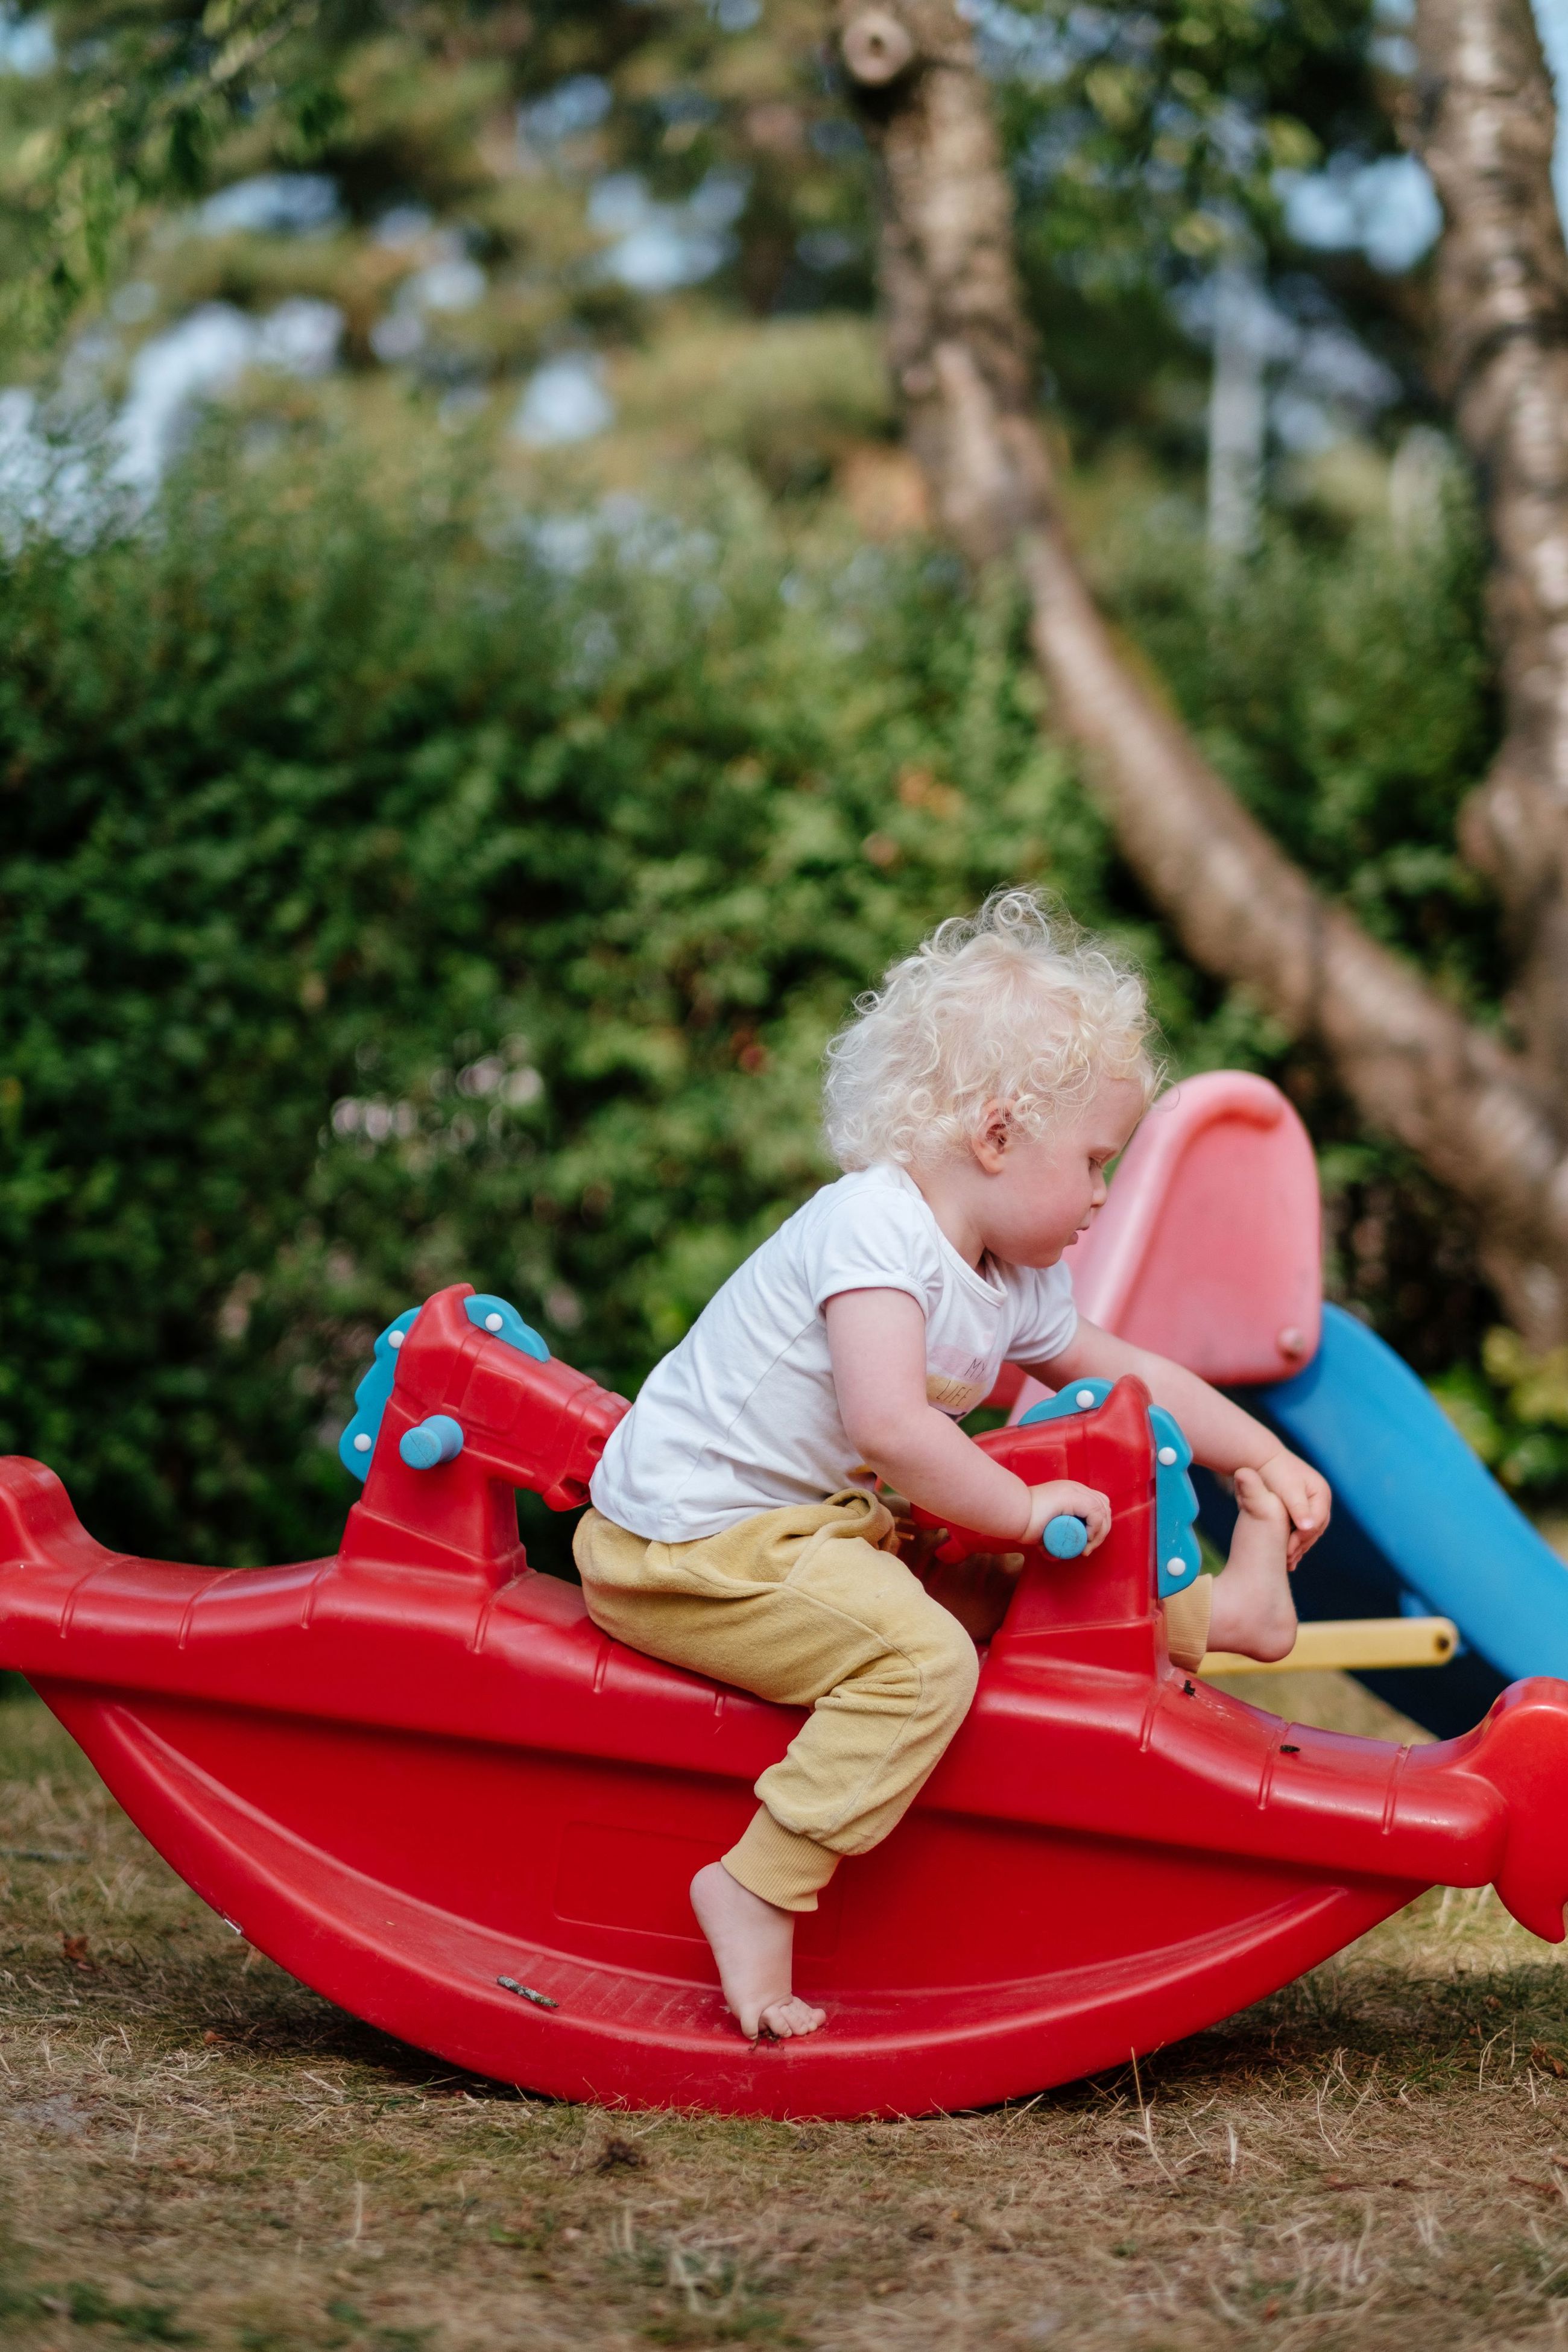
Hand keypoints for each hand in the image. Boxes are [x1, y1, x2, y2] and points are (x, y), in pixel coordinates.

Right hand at [1024, 1480, 1111, 1551]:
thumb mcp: (1042, 1531)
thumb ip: (1047, 1541)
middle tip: (1087, 1548)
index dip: (1099, 1525)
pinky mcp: (1073, 1497)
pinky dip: (1095, 1528)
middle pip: (1103, 1507)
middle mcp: (1075, 1488)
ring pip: (1103, 1511)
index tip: (1087, 1544)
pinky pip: (1096, 1513)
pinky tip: (1085, 1539)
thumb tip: (1055, 1555)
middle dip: (1101, 1531)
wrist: (1013, 1513)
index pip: (1097, 1504)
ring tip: (1086, 1547)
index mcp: (1071, 1492)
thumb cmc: (1022, 1522)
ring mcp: (1075, 1491)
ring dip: (1099, 1533)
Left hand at [1257, 1450, 1330, 1566]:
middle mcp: (1320, 1499)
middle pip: (1315, 1529)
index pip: (1316, 1522)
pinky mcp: (1300, 1509)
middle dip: (1301, 1545)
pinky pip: (1300, 1529)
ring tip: (1286, 1561)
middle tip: (1287, 1561)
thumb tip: (1309, 1528)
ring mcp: (1311, 1504)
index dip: (1303, 1538)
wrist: (1259, 1460)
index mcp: (1321, 1492)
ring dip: (1298, 1546)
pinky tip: (1283, 1553)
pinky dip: (1293, 1540)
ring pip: (1308, 1531)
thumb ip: (1298, 1508)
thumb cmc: (1272, 1473)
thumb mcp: (1287, 1490)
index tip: (1287, 1551)